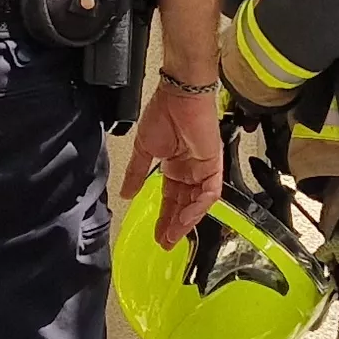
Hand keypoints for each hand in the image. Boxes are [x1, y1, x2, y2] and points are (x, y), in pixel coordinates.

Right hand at [121, 82, 225, 245]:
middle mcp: (191, 170)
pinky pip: (209, 193)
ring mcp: (203, 169)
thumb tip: (125, 193)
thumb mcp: (144, 150)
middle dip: (174, 225)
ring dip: (185, 221)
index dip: (164, 217)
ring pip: (197, 203)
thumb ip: (137, 174)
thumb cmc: (163, 113)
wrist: (179, 96)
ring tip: (172, 236)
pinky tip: (185, 218)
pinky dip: (197, 208)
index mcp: (175, 166)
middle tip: (165, 242)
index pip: (171, 198)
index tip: (157, 234)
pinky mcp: (213, 166)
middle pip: (184, 205)